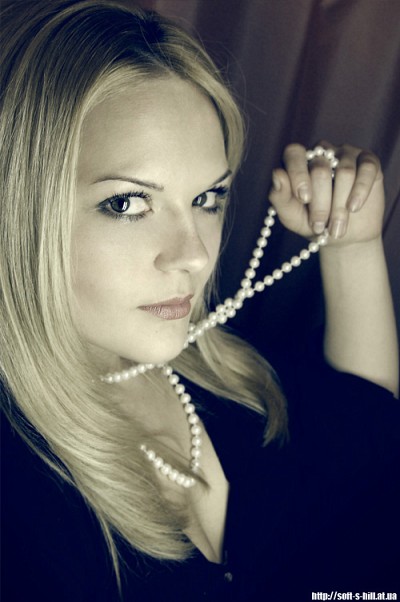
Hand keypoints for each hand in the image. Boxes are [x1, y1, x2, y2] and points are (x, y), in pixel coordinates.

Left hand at [268, 142, 384, 245]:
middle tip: (319, 226)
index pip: (294, 153)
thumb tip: (277, 174)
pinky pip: (366, 169)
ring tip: (336, 228)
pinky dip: (360, 191)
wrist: (344, 237)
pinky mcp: (368, 162)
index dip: (298, 174)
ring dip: (340, 206)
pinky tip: (354, 208)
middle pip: (321, 169)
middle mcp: (321, 153)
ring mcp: (346, 155)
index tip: (304, 199)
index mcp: (298, 162)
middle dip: (320, 204)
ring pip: (345, 172)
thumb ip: (280, 196)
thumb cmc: (312, 223)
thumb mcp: (291, 216)